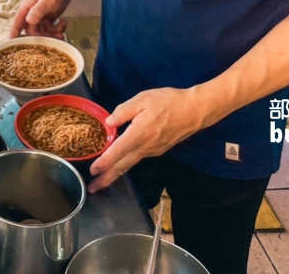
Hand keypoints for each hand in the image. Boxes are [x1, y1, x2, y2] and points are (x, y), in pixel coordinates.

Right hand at [9, 0, 71, 38]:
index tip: (14, 47)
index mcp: (26, 10)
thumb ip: (37, 11)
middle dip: (43, 37)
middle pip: (32, 33)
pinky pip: (50, 29)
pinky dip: (57, 29)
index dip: (14, 37)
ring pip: (43, 33)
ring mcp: (39, 18)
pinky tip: (64, 23)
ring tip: (62, 32)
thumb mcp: (45, 1)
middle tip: (55, 37)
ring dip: (52, 34)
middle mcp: (31, 15)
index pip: (17, 25)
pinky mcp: (48, 19)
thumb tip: (29, 22)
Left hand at [88, 87, 209, 192]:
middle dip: (107, 178)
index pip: (118, 152)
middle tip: (92, 188)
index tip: (93, 171)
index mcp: (139, 133)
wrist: (195, 111)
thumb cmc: (169, 102)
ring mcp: (153, 151)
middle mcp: (146, 147)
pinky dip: (127, 162)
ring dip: (115, 172)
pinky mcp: (159, 150)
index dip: (104, 162)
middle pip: (123, 166)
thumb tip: (109, 122)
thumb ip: (124, 110)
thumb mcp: (143, 99)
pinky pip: (139, 157)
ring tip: (102, 178)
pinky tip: (120, 161)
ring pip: (131, 163)